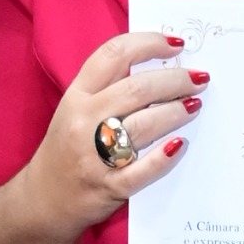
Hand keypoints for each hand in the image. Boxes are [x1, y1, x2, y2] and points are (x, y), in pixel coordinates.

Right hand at [29, 30, 202, 233]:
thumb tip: (158, 67)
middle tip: (198, 79)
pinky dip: (165, 157)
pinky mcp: (108, 187)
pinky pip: (144, 170)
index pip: (113, 55)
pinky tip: (181, 144)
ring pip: (144, 125)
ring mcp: (94, 156)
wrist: (44, 200)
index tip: (176, 45)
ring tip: (194, 105)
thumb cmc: (67, 150)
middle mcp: (83, 121)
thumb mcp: (75, 110)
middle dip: (175, 80)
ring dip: (176, 112)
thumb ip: (107, 87)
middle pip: (137, 89)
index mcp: (76, 96)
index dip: (149, 43)